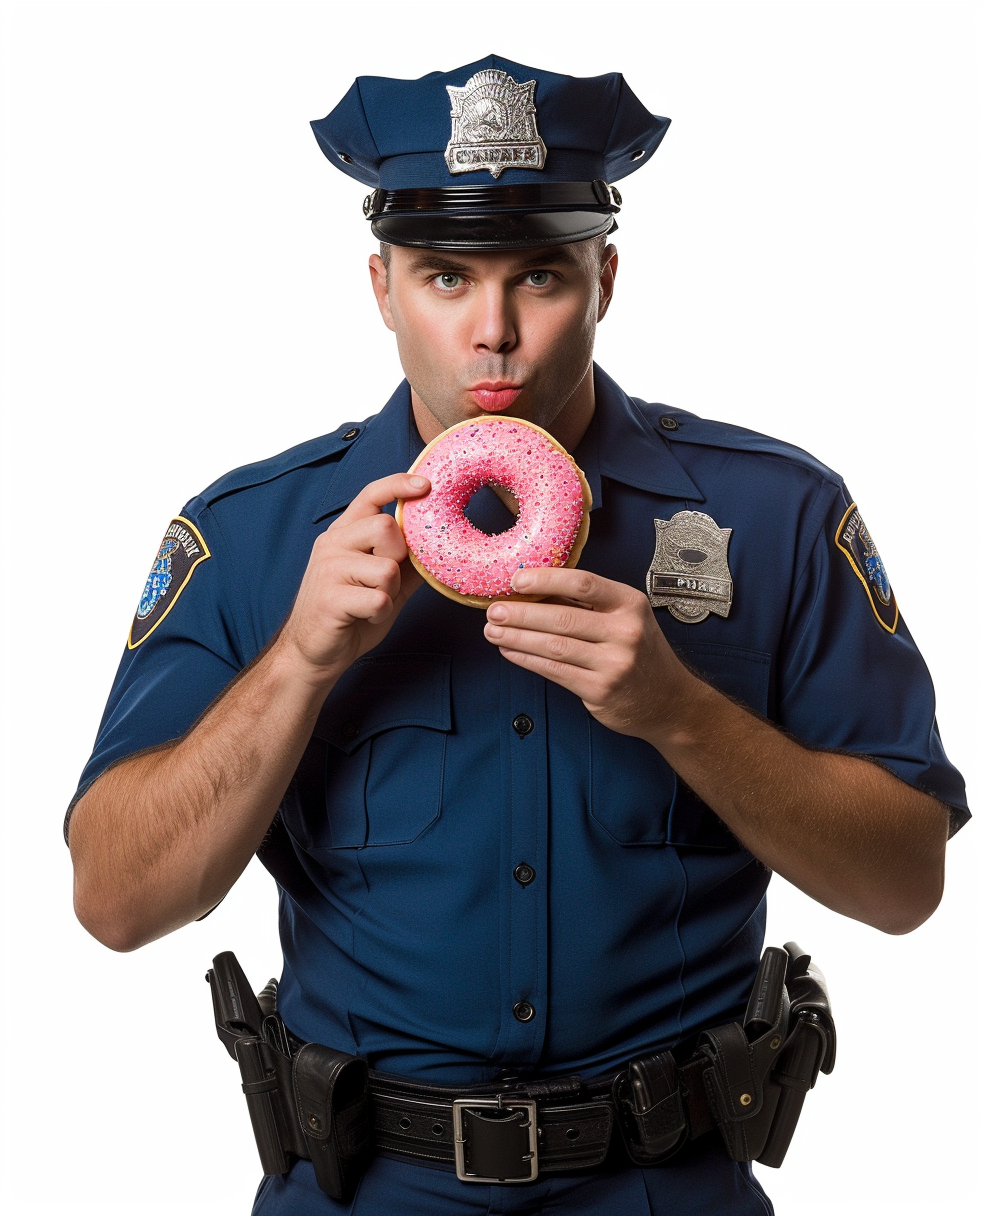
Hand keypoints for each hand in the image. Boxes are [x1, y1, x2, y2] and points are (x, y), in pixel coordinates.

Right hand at [277, 472, 429, 686]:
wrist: (313, 652)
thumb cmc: (350, 614)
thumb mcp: (383, 582)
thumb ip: (406, 561)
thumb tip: (438, 544)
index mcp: (345, 533)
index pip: (371, 494)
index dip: (398, 485)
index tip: (425, 485)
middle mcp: (333, 543)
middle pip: (386, 527)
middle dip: (398, 556)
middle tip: (385, 581)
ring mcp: (328, 569)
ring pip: (387, 568)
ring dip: (390, 592)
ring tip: (373, 604)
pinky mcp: (330, 598)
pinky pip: (379, 599)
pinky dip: (381, 614)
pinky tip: (366, 618)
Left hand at [483, 567, 690, 738]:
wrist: (669, 701)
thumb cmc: (639, 652)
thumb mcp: (624, 618)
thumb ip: (585, 604)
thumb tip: (533, 589)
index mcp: (630, 604)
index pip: (583, 583)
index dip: (545, 579)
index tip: (516, 580)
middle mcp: (626, 632)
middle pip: (562, 617)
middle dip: (521, 613)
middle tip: (493, 610)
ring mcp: (614, 664)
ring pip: (554, 646)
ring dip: (517, 638)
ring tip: (493, 631)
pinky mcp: (600, 691)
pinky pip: (555, 671)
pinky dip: (527, 660)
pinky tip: (510, 652)